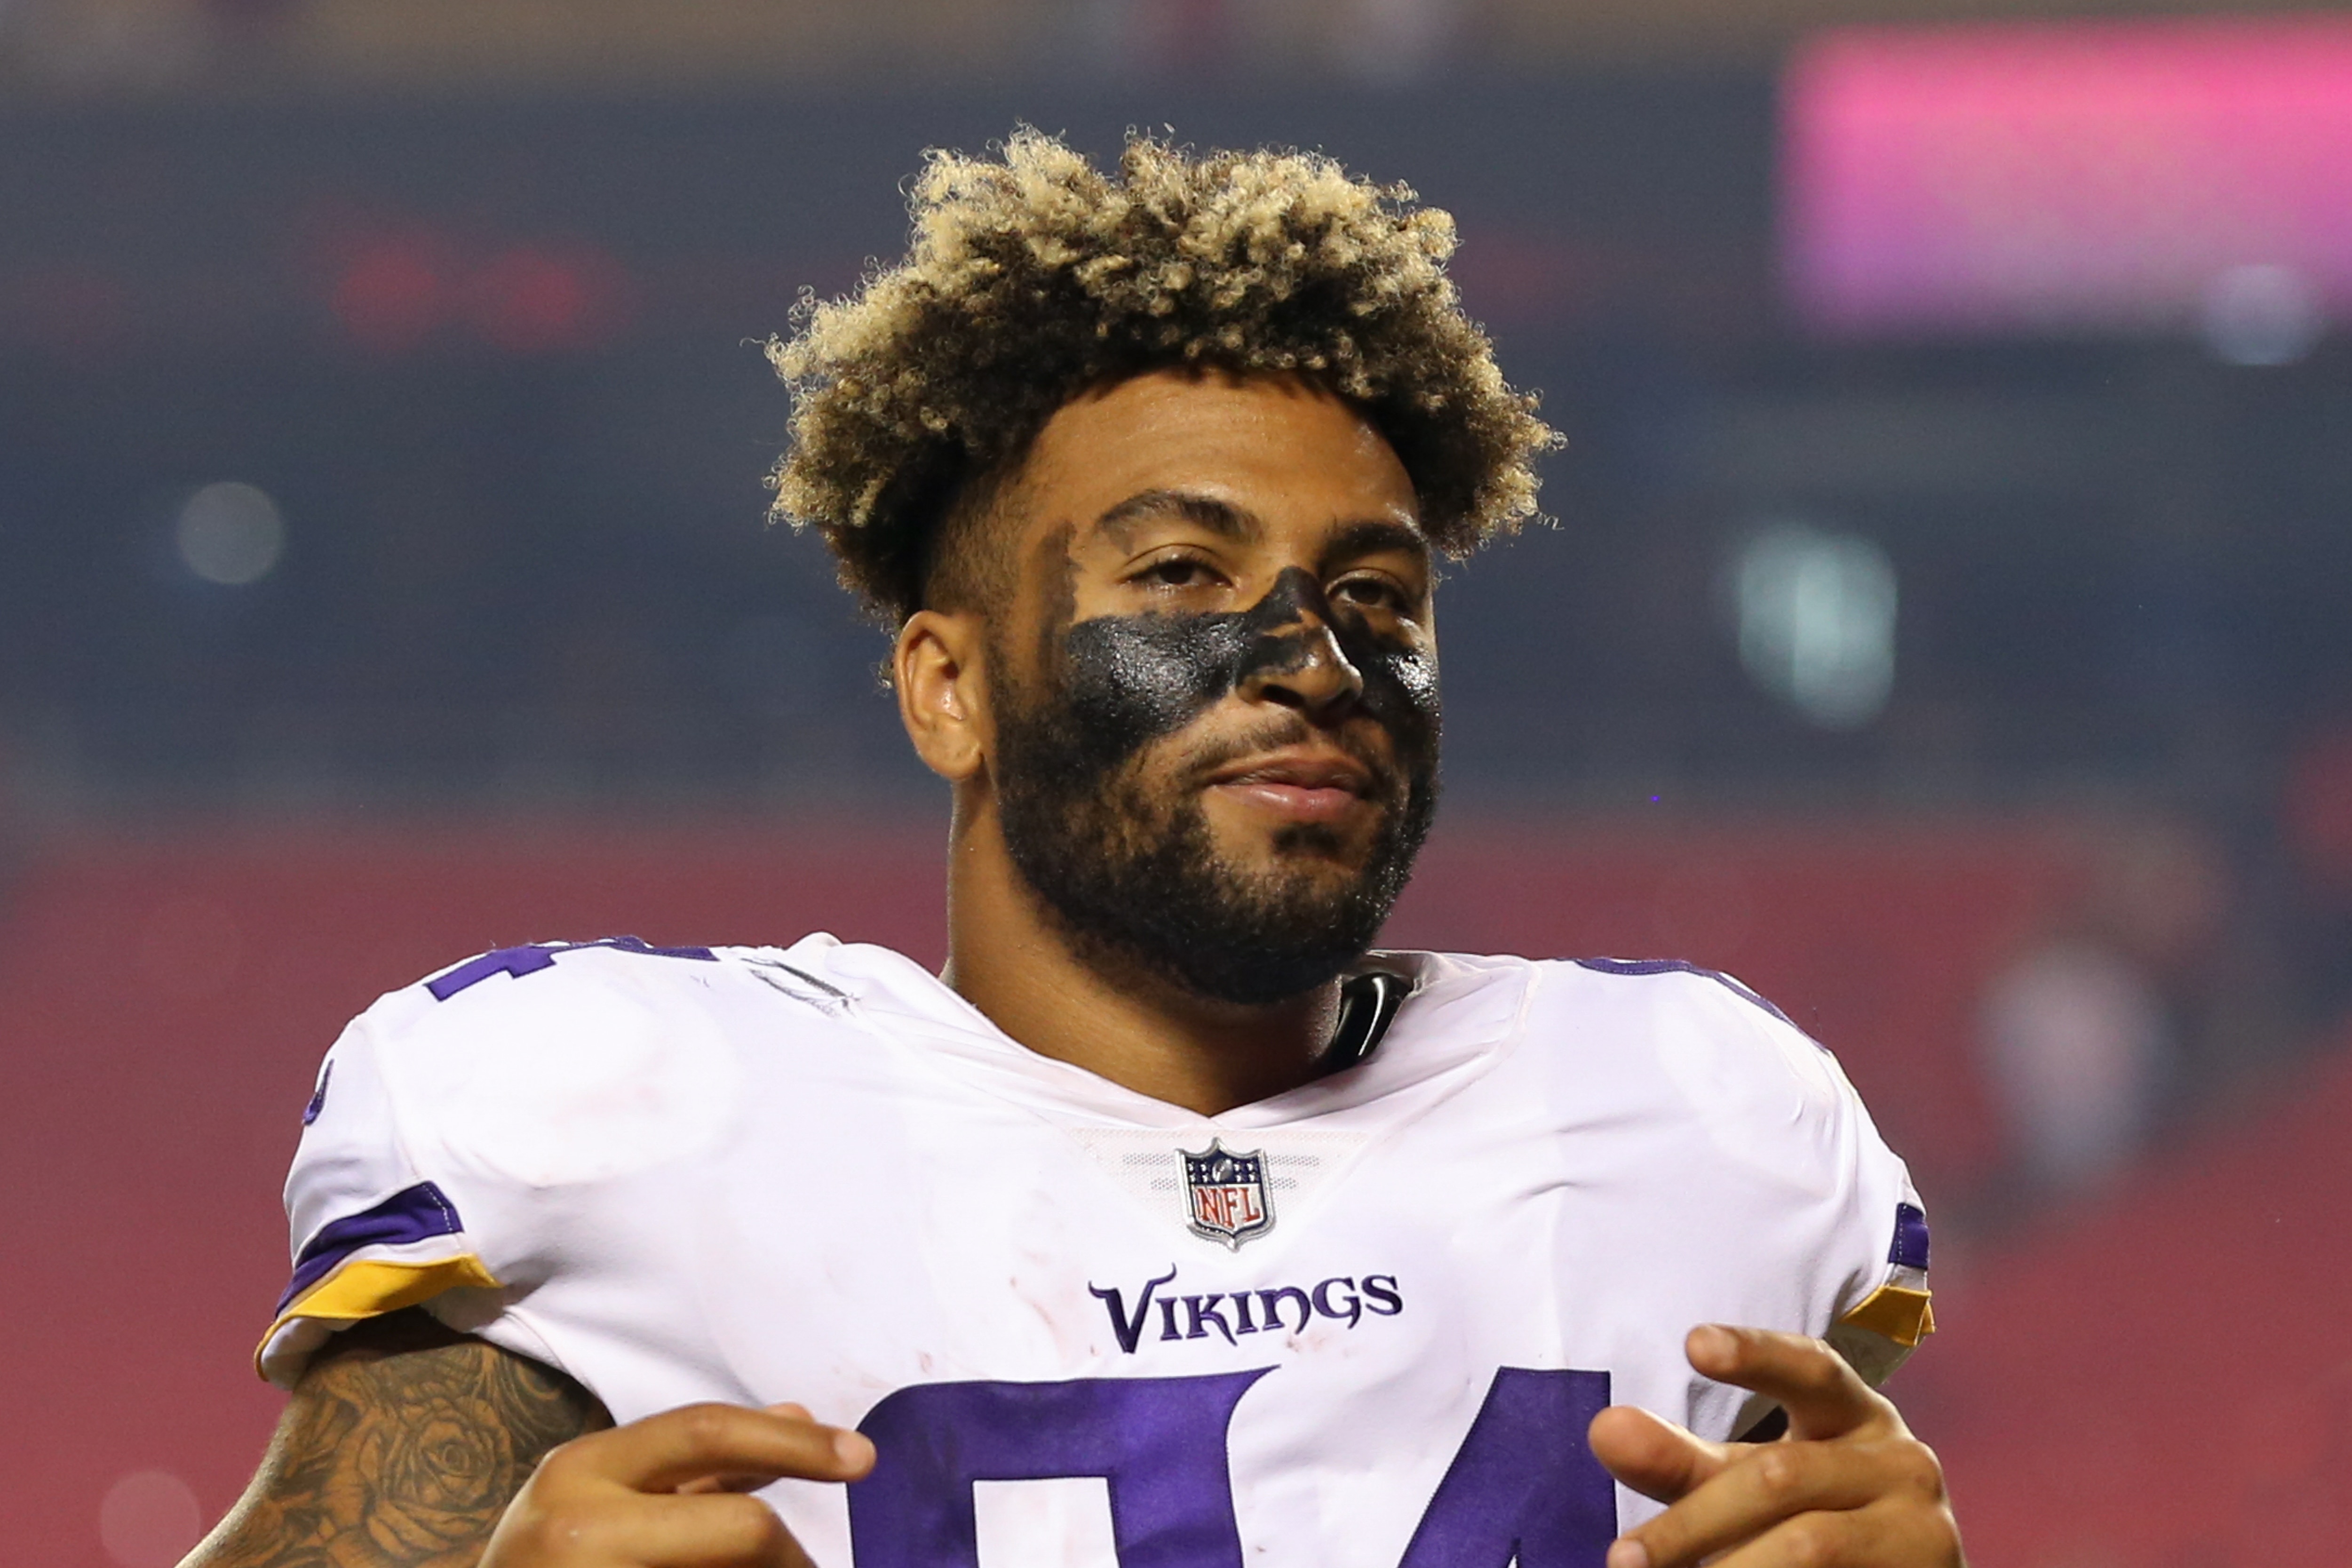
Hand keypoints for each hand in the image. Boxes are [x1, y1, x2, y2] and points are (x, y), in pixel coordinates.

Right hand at [480, 1401, 875, 1566]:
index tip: (863, 1459)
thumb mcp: (604, 1500)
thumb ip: (699, 1466)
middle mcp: (580, 1527)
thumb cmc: (551, 1565)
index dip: (795, 1445)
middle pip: (742, 1530)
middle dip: (792, 1555)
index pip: (707, 1431)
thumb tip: (799, 1419)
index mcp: (582, 1471)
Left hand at [1587, 1325, 1961, 1567]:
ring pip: (1809, 1543)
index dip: (1757, 1354)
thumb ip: (1681, 1461)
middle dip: (1691, 1523)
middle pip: (1779, 1474)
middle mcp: (1900, 1459)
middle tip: (1622, 1560)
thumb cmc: (1812, 1520)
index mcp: (1854, 1414)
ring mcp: (1924, 1527)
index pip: (1811, 1369)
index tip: (1695, 1343)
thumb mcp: (1748, 1486)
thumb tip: (1606, 1429)